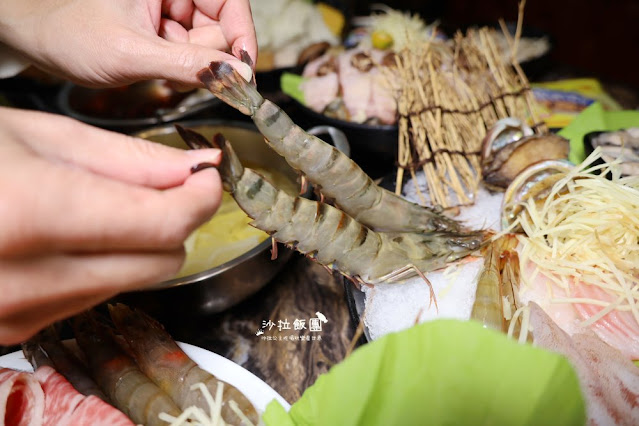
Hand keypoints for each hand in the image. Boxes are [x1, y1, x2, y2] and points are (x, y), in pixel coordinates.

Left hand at [0, 0, 255, 87]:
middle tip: (177, 70)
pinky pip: (193, 55)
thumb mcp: (131, 54)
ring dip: (192, 66)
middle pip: (221, 26)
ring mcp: (170, 11)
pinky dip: (181, 70)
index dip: (242, 35)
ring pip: (208, 45)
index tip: (244, 72)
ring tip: (155, 68)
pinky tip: (155, 71)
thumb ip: (188, 66)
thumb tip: (238, 76)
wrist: (36, 40)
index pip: (230, 0)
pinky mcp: (165, 31)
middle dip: (207, 56)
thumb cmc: (68, 32)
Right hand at [0, 107, 222, 343]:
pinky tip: (70, 236)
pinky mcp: (9, 333)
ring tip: (96, 205)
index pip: (161, 226)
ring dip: (134, 244)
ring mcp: (13, 317)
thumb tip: (193, 170)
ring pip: (131, 283)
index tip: (206, 176)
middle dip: (171, 221)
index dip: (199, 198)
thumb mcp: (32, 134)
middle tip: (160, 185)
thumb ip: (125, 160)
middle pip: (158, 263)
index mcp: (27, 216)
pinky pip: (92, 299)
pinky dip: (101, 266)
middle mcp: (21, 282)